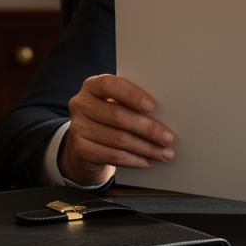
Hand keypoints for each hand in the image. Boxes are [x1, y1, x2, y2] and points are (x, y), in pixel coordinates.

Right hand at [59, 74, 174, 186]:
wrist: (89, 140)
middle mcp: (81, 104)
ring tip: (165, 153)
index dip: (131, 95)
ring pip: (118, 139)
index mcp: (93, 85)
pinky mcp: (80, 149)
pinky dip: (135, 160)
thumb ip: (134, 102)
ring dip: (146, 148)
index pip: (110, 85)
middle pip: (117, 116)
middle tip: (168, 138)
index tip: (152, 106)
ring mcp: (77, 127)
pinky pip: (113, 156)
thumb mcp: (119, 102)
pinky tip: (149, 161)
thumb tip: (165, 113)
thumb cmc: (112, 115)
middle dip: (147, 128)